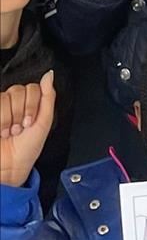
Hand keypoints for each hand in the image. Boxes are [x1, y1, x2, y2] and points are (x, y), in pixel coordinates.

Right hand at [0, 73, 55, 187]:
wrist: (11, 165)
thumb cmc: (28, 148)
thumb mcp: (44, 122)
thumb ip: (48, 97)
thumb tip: (49, 74)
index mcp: (30, 104)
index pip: (32, 88)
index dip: (32, 105)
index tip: (30, 123)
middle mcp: (14, 103)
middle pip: (18, 90)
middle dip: (21, 112)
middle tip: (20, 128)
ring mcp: (1, 108)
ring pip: (5, 97)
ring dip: (9, 118)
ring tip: (10, 132)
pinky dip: (1, 120)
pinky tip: (2, 131)